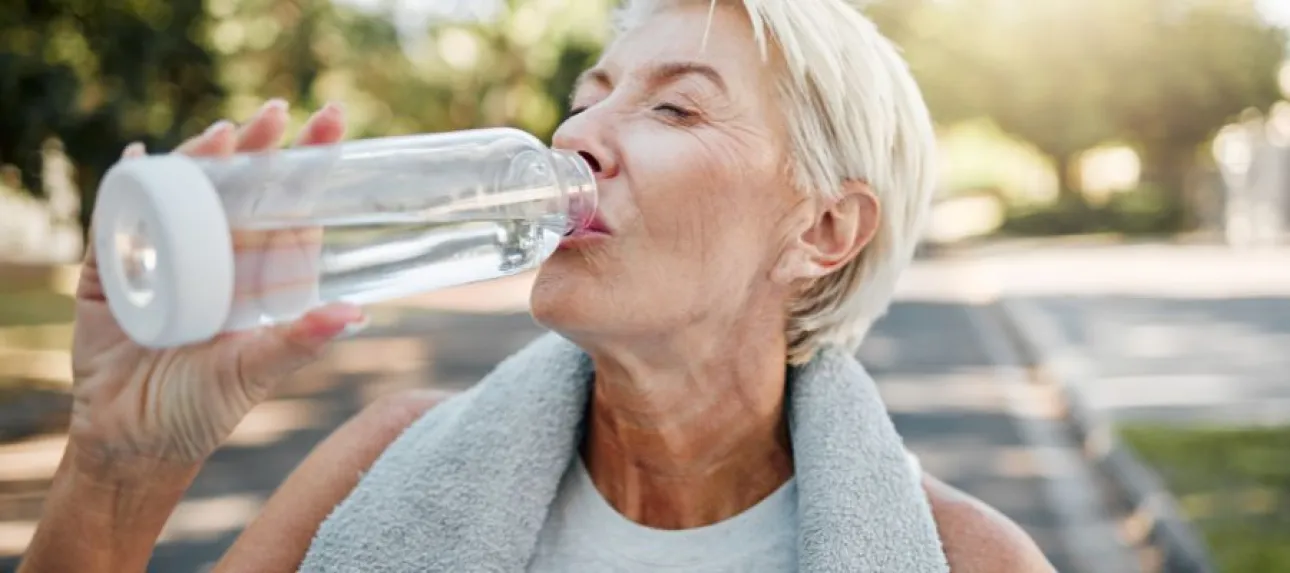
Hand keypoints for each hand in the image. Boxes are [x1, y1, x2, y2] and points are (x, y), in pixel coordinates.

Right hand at [69, 100, 365, 476]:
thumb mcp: (252, 371)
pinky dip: (124, 188)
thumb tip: (357, 314)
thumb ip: (298, 340)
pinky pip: (119, 220)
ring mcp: (164, 258)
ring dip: (200, 161)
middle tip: (280, 112)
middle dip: (260, 150)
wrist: (130, 444)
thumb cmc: (200, 410)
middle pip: (240, 191)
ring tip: (222, 134)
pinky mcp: (114, 270)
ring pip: (184, 194)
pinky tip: (134, 158)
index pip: (288, 210)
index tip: (333, 124)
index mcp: (255, 277)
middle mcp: (215, 259)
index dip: (308, 169)